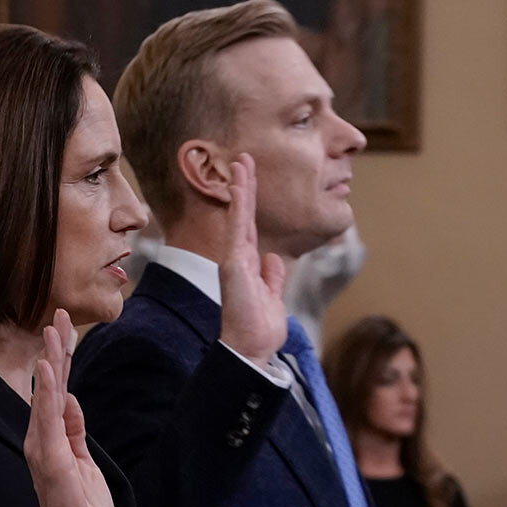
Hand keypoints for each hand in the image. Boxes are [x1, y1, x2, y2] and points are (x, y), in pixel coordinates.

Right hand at [23, 308, 114, 506]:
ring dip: (51, 362)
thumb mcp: (84, 460)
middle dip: (55, 349)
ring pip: (46, 396)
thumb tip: (71, 398)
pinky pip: (46, 420)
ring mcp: (42, 447)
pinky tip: (47, 370)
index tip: (62, 326)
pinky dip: (46, 393)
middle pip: (50, 386)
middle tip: (58, 314)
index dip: (60, 357)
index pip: (58, 389)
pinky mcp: (48, 459)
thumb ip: (74, 430)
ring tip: (52, 331)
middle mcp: (42, 437)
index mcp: (52, 436)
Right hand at [218, 154, 287, 364]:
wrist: (251, 348)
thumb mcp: (272, 298)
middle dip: (245, 186)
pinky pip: (238, 229)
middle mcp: (238, 258)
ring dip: (242, 187)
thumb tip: (273, 259)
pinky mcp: (233, 263)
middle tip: (244, 158)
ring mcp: (234, 259)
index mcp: (249, 265)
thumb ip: (271, 277)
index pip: (251, 227)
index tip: (250, 178)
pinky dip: (239, 206)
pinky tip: (240, 186)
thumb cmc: (260, 328)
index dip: (252, 202)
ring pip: (239, 216)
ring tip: (242, 162)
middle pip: (243, 215)